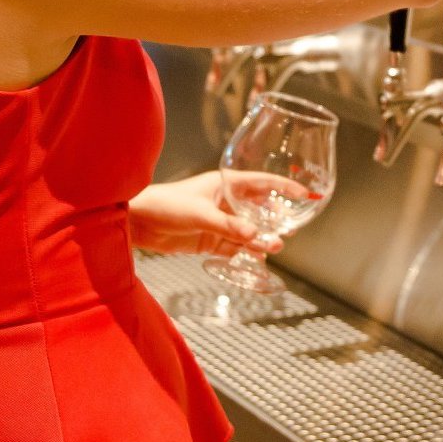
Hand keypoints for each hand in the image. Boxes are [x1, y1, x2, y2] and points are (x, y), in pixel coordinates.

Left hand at [128, 171, 294, 259]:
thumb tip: (256, 236)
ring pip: (246, 231)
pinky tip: (256, 258)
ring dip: (260, 239)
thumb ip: (228, 226)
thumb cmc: (165, 204)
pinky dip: (244, 252)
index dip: (284, 187)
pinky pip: (232, 247)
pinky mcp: (208, 239)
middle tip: (291, 229)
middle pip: (257, 210)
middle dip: (275, 219)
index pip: (262, 183)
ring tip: (275, 247)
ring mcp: (217, 221)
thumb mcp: (199, 214)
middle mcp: (224, 202)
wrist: (136, 222)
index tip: (306, 193)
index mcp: (224, 184)